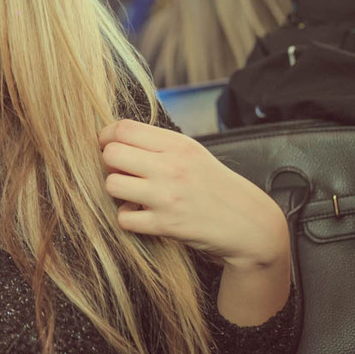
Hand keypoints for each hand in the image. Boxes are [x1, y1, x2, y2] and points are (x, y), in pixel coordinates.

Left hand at [98, 119, 288, 268]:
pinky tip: (141, 214)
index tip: (108, 144)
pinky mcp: (165, 225)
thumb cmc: (214, 185)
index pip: (124, 128)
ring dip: (117, 190)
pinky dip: (128, 218)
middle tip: (122, 170)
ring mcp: (167, 196)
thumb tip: (116, 137)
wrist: (247, 223)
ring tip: (132, 193)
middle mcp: (171, 167)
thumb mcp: (192, 153)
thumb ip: (157, 144)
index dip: (107, 136)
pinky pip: (123, 218)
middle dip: (109, 163)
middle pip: (111, 154)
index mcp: (177, 145)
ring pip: (112, 184)